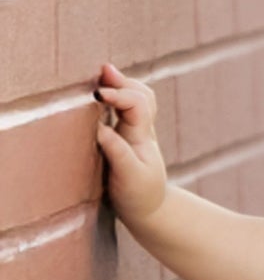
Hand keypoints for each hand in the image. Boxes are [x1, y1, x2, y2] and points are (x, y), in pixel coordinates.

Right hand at [94, 61, 170, 224]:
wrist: (149, 210)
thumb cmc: (139, 194)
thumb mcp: (129, 176)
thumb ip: (117, 151)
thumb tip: (99, 128)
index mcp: (142, 136)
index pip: (137, 104)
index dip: (120, 94)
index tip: (98, 94)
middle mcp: (140, 130)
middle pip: (142, 95)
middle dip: (124, 81)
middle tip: (103, 70)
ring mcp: (135, 133)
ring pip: (137, 99)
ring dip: (123, 85)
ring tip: (104, 74)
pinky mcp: (126, 138)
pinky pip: (126, 110)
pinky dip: (118, 97)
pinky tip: (103, 93)